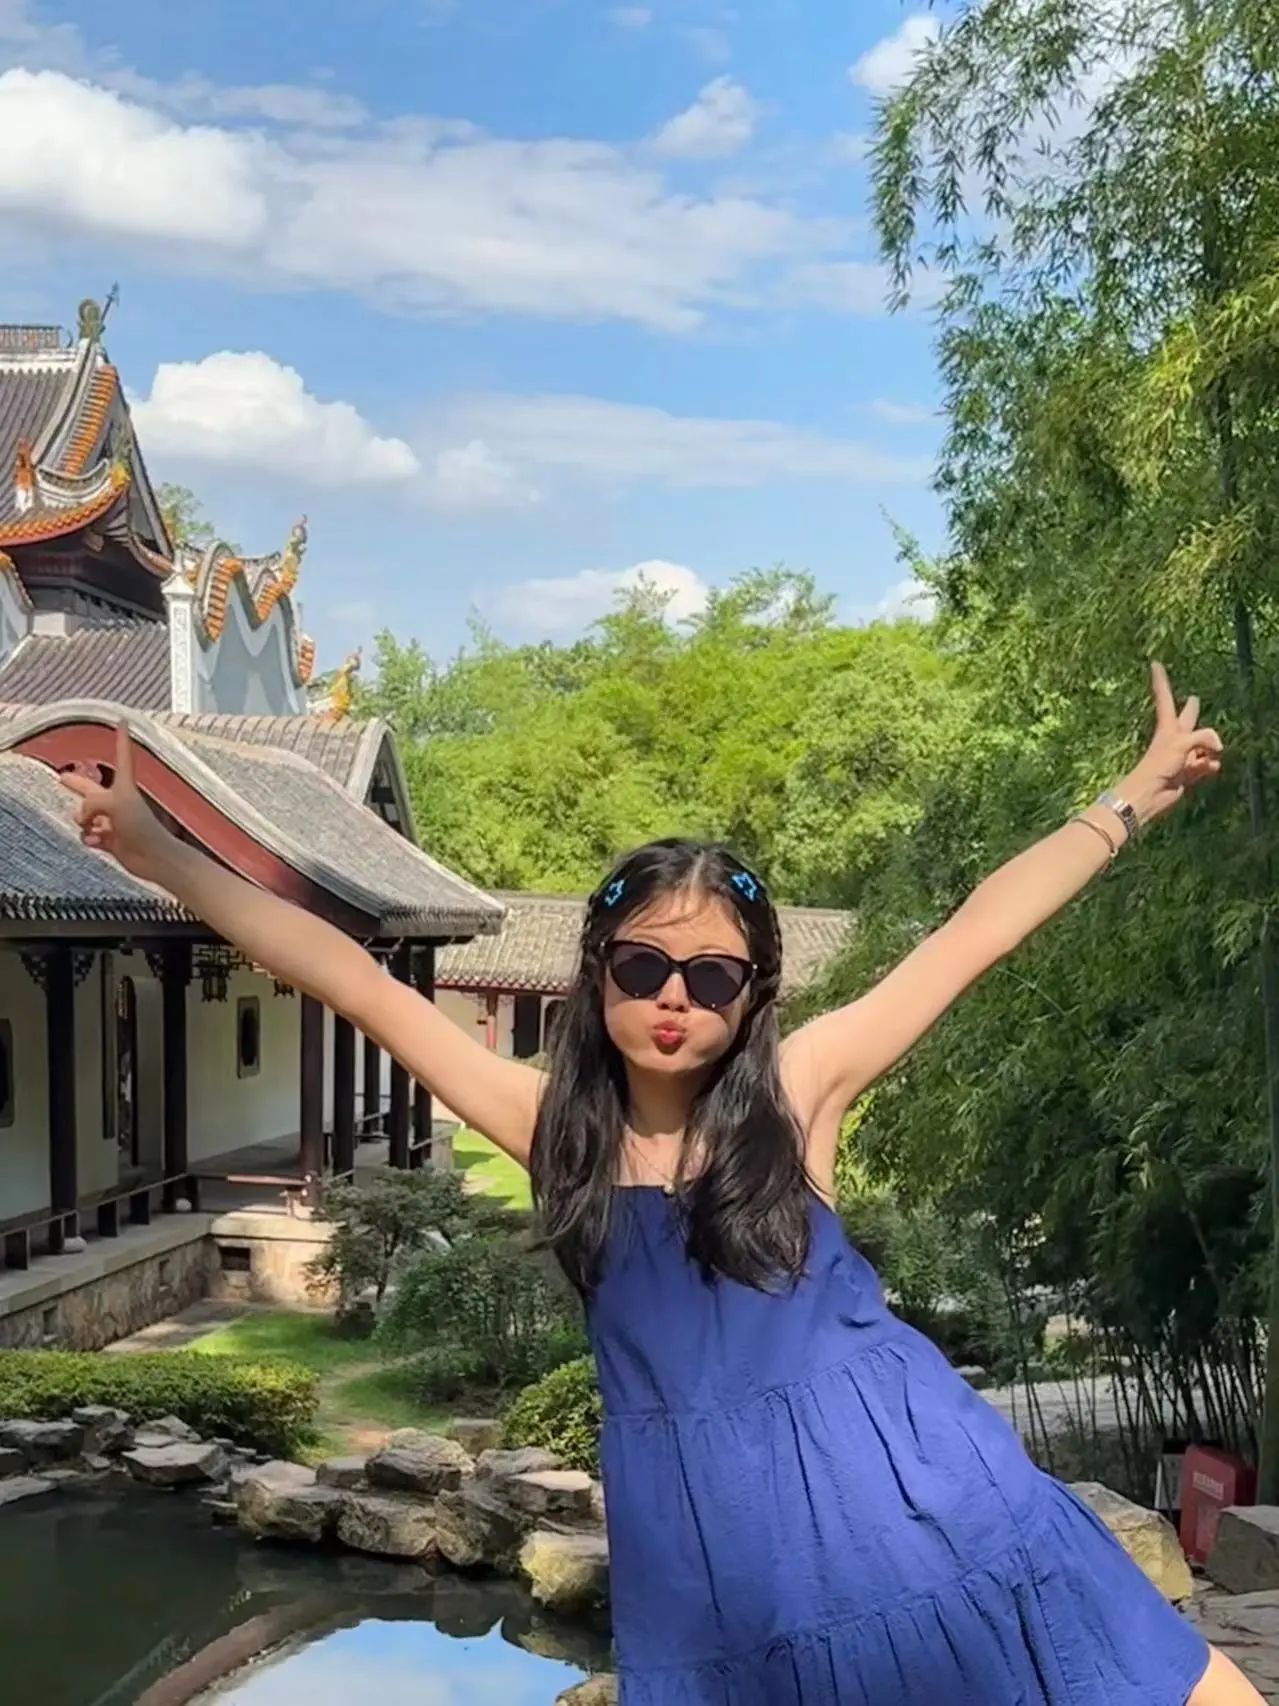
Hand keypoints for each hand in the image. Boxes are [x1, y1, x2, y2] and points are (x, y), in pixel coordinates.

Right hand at [58, 723, 174, 883]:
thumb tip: (82, 819)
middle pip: (91, 790)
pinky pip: (89, 836)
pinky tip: (96, 842)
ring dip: (83, 822)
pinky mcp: (112, 841)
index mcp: (124, 787)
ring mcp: (114, 821)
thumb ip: (92, 803)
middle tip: (62, 777)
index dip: (121, 738)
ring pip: (86, 817)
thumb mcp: (114, 803)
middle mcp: (119, 802)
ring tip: (91, 828)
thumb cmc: (141, 827)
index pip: (122, 756)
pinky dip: (89, 839)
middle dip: (77, 785)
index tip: (123, 720)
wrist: (154, 858)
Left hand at [1121, 661, 1223, 826]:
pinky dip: (1210, 766)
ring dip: (1209, 748)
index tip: (1154, 663)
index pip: (1165, 697)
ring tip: (1214, 750)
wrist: (1149, 794)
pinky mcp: (1188, 773)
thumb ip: (1204, 738)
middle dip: (1191, 711)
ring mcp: (1182, 756)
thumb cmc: (1157, 765)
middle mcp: (1175, 739)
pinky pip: (1207, 765)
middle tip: (1195, 699)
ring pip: (1202, 746)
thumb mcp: (1181, 743)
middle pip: (1187, 720)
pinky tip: (1210, 768)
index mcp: (1168, 727)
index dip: (1161, 680)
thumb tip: (1218, 750)